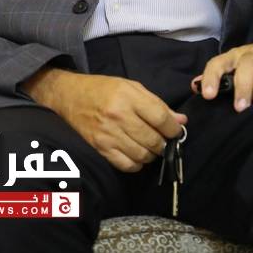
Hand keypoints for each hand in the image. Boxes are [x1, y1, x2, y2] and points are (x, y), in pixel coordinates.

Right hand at [22, 68, 186, 171]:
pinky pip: (127, 165)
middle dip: (164, 143)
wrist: (70, 96)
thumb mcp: (131, 87)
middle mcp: (118, 116)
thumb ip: (156, 104)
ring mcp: (108, 135)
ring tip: (149, 146)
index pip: (161, 118)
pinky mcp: (100, 148)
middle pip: (153, 140)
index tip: (176, 131)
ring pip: (143, 155)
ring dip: (152, 154)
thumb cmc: (104, 88)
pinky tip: (136, 154)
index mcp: (128, 97)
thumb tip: (181, 121)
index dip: (174, 128)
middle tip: (163, 139)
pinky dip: (137, 163)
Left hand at [192, 25, 252, 111]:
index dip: (211, 77)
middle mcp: (252, 54)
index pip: (218, 63)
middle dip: (241, 87)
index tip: (207, 95)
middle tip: (240, 108)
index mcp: (235, 57)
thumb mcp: (235, 64)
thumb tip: (195, 87)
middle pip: (244, 67)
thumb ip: (217, 76)